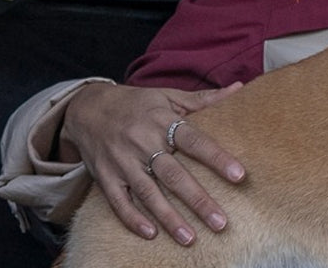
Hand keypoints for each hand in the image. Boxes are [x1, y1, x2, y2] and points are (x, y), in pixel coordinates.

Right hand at [62, 82, 245, 244]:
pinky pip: (119, 201)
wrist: (87, 107)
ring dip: (169, 218)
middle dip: (198, 200)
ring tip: (190, 239)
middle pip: (174, 175)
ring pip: (149, 193)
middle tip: (221, 223)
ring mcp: (123, 162)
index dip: (216, 158)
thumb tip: (238, 89)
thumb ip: (203, 99)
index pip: (195, 141)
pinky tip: (151, 234)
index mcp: (162, 121)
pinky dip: (133, 219)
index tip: (239, 175)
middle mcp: (143, 142)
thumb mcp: (167, 96)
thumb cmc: (135, 104)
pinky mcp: (106, 177)